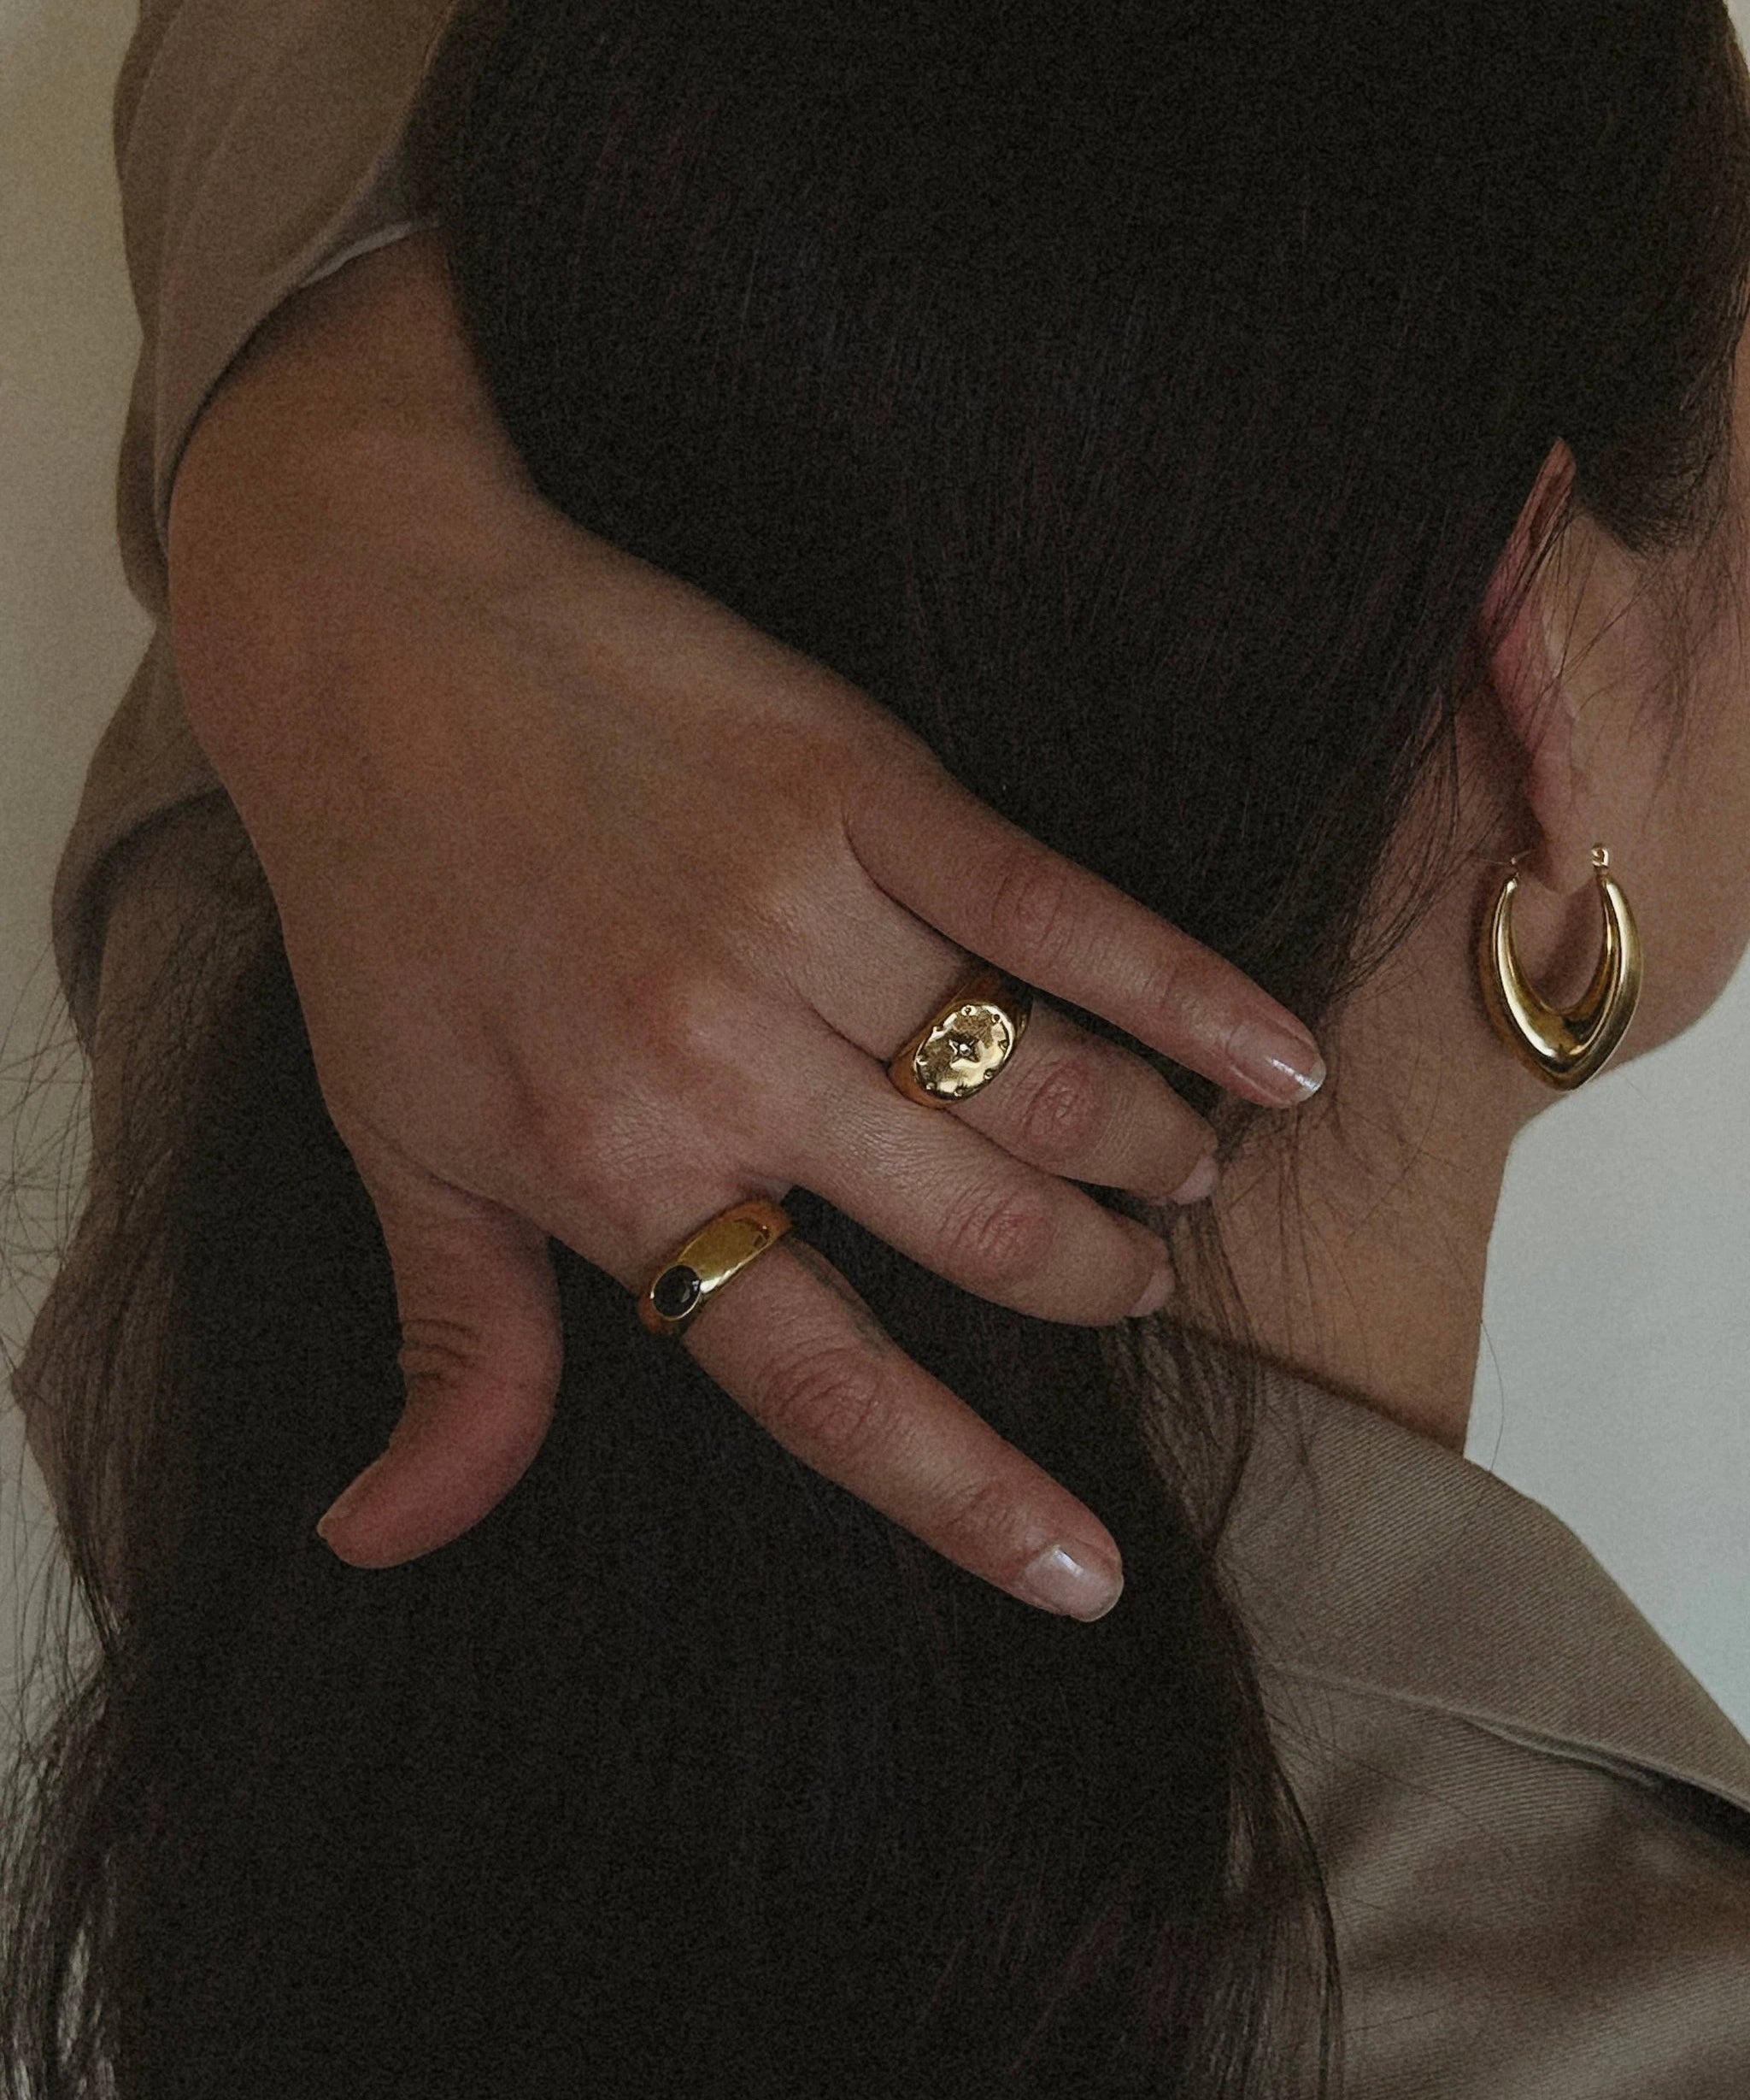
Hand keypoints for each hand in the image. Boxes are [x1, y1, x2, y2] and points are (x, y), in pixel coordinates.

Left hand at [166, 232, 1323, 1618]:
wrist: (371, 637)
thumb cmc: (384, 906)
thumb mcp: (395, 1149)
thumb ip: (453, 1351)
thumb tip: (380, 1541)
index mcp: (619, 1177)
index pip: (825, 1385)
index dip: (965, 1494)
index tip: (1085, 1573)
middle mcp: (729, 1070)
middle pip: (989, 1236)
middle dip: (1095, 1284)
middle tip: (1131, 1279)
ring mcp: (806, 923)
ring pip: (1045, 1090)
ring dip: (1149, 1156)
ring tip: (1181, 1176)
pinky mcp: (864, 790)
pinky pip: (1060, 913)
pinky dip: (1189, 995)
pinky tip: (1279, 1057)